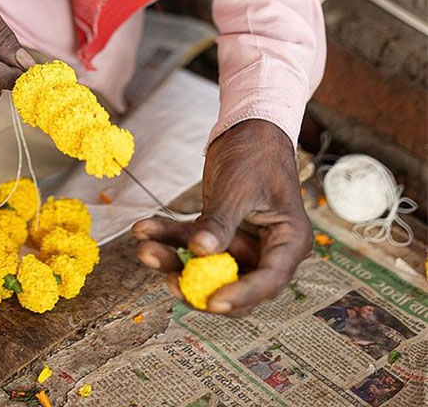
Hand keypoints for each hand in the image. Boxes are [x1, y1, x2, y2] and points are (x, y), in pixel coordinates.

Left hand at [132, 118, 311, 314]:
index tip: (211, 303)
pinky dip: (169, 236)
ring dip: (174, 259)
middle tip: (169, 281)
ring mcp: (241, 243)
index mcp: (288, 242)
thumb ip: (221, 221)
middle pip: (234, 282)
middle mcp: (267, 250)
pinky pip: (192, 241)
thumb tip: (200, 252)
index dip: (241, 296)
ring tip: (144, 248)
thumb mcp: (239, 188)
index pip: (268, 280)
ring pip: (206, 265)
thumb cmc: (256, 154)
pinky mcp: (219, 232)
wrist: (248, 128)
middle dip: (199, 284)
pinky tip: (144, 229)